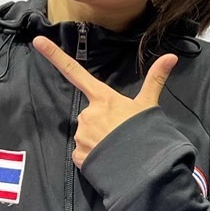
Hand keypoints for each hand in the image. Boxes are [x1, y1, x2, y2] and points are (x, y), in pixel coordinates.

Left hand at [32, 37, 177, 166]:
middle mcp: (88, 114)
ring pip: (86, 135)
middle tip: (120, 133)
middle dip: (101, 124)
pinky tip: (108, 159)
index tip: (37, 41)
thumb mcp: (149, 105)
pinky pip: (83, 154)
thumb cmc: (145, 133)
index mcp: (103, 98)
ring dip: (97, 141)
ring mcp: (81, 135)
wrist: (142, 169)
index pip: (75, 72)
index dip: (55, 56)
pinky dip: (93, 157)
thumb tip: (171, 56)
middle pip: (89, 115)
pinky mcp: (79, 156)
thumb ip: (155, 79)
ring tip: (116, 148)